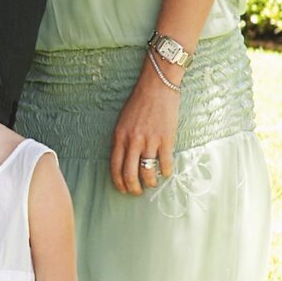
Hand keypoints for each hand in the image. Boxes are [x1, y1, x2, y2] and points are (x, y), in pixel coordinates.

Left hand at [110, 61, 182, 197]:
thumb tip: (124, 159)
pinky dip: (166, 172)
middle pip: (129, 174)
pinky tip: (166, 173)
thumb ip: (122, 140)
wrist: (156, 88)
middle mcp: (132, 142)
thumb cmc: (138, 104)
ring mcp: (150, 141)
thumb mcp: (122, 122)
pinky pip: (165, 163)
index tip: (122, 189)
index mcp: (119, 138)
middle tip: (137, 192)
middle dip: (132, 187)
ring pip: (147, 172)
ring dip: (150, 182)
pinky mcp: (166, 139)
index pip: (115, 167)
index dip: (118, 182)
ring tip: (152, 184)